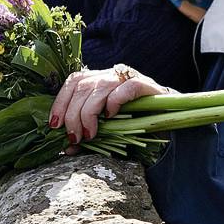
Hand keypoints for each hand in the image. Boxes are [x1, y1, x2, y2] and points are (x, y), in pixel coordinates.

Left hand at [49, 64, 174, 142]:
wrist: (168, 118)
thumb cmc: (134, 124)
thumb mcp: (106, 130)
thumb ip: (88, 135)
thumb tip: (67, 148)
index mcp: (98, 80)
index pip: (73, 81)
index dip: (60, 101)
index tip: (54, 124)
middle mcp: (110, 75)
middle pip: (82, 85)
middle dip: (73, 113)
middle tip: (74, 137)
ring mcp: (128, 78)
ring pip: (100, 86)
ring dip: (89, 112)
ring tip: (90, 133)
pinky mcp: (145, 84)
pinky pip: (126, 87)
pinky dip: (115, 102)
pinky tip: (111, 116)